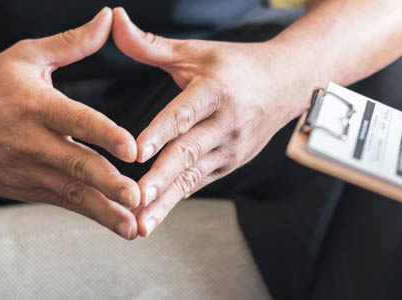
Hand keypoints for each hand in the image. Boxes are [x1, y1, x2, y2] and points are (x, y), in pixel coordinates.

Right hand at [0, 8, 141, 238]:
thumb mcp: (27, 55)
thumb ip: (73, 42)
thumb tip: (109, 17)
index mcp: (35, 104)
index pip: (75, 119)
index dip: (104, 133)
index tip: (132, 148)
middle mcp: (30, 141)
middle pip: (75, 164)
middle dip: (108, 183)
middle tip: (136, 195)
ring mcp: (25, 169)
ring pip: (70, 193)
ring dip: (103, 211)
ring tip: (133, 226)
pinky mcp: (22, 189)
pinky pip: (60, 202)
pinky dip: (88, 213)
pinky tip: (116, 223)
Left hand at [110, 8, 314, 235]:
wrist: (287, 84)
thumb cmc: (234, 66)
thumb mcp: (195, 50)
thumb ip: (150, 44)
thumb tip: (114, 19)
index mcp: (216, 91)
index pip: (184, 113)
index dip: (160, 132)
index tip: (137, 151)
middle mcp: (226, 124)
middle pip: (188, 153)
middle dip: (161, 178)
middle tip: (136, 198)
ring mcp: (230, 149)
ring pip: (191, 178)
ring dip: (165, 202)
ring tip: (139, 224)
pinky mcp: (228, 166)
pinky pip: (196, 185)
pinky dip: (173, 202)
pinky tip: (150, 219)